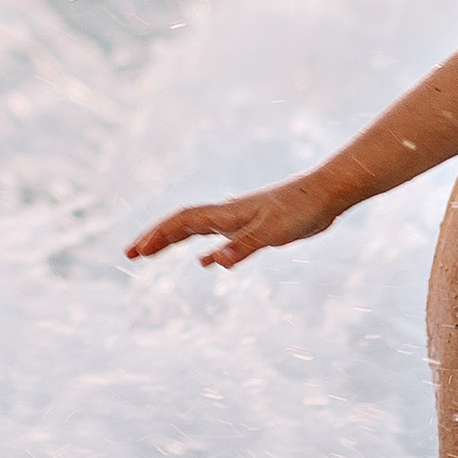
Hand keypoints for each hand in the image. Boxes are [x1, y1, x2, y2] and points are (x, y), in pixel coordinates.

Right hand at [126, 170, 340, 269]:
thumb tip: (213, 262)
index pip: (182, 222)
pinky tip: (205, 262)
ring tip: (151, 254)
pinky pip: (221, 239)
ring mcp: (240, 220)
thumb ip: (243, 246)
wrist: (327, 195)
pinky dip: (207, 249)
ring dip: (173, 242)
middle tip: (130, 254)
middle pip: (182, 225)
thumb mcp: (272, 232)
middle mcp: (228, 215)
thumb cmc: (301, 210)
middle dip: (155, 238)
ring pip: (197, 231)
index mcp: (227, 214)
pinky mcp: (255, 228)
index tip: (137, 251)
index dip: (158, 236)